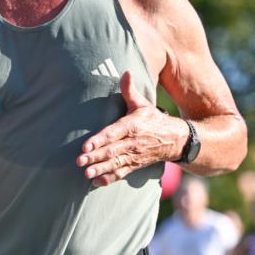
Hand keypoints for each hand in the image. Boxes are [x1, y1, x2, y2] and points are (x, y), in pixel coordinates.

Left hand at [77, 72, 188, 186]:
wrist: (175, 140)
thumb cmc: (153, 119)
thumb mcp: (142, 103)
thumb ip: (130, 90)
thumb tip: (125, 71)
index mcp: (132, 126)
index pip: (113, 133)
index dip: (99, 140)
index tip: (85, 145)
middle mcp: (133, 143)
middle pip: (112, 151)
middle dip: (95, 157)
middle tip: (79, 161)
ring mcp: (134, 156)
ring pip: (115, 164)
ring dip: (100, 170)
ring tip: (86, 174)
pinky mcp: (135, 166)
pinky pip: (121, 173)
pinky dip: (109, 179)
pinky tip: (96, 182)